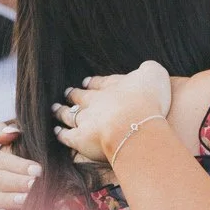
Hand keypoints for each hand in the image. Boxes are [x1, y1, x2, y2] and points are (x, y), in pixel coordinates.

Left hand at [53, 61, 172, 165]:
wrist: (135, 126)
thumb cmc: (148, 100)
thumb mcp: (154, 74)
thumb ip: (148, 70)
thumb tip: (145, 70)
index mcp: (112, 86)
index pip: (99, 83)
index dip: (93, 83)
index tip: (86, 82)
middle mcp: (96, 101)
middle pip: (80, 96)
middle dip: (74, 95)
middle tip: (67, 93)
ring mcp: (86, 120)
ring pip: (69, 114)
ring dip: (62, 111)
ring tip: (56, 109)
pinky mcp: (81, 139)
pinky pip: (67, 136)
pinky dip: (61, 133)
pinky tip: (58, 131)